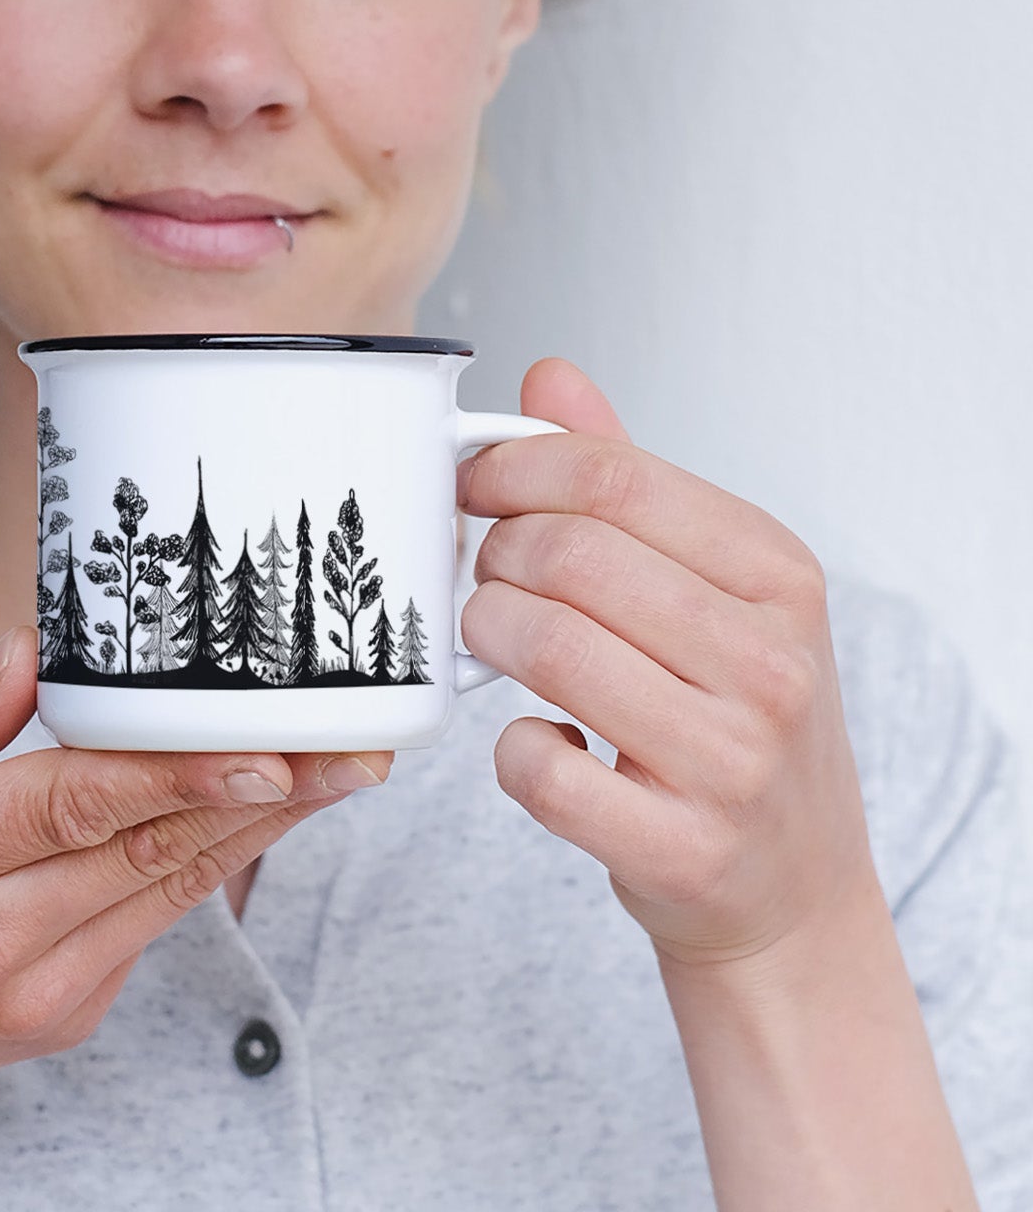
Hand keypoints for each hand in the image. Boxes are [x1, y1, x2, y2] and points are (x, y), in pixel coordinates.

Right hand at [0, 626, 386, 1142]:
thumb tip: (25, 651)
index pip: (77, 804)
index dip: (181, 774)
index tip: (271, 749)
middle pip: (152, 847)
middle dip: (268, 794)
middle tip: (359, 745)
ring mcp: (39, 988)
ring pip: (171, 888)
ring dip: (263, 827)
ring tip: (342, 768)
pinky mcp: (66, 1011)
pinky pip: (150, 919)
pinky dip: (206, 860)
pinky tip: (255, 809)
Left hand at [456, 357, 879, 968]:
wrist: (795, 891)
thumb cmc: (736, 716)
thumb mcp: (714, 586)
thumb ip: (626, 479)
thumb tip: (548, 378)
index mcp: (778, 573)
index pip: (614, 477)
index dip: (513, 467)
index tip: (473, 482)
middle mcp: (770, 662)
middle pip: (568, 554)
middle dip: (495, 555)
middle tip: (490, 576)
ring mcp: (732, 761)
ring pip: (545, 646)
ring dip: (488, 635)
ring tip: (500, 642)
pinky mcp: (681, 850)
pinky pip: (536, 766)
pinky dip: (510, 747)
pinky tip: (543, 739)